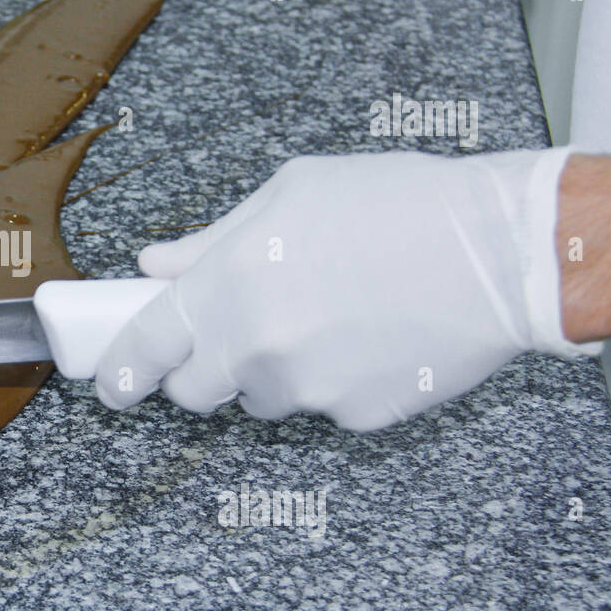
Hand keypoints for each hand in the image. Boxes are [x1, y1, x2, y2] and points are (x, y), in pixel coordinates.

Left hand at [96, 148, 597, 430]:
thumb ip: (211, 241)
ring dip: (274, 371)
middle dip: (203, 369)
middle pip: (194, 391)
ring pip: (262, 398)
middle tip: (238, 333)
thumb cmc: (397, 205)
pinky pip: (323, 407)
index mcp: (228, 285)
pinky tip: (368, 336)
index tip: (109, 384)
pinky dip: (333, 381)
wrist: (500, 252)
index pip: (146, 346)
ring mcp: (307, 388)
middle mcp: (257, 346)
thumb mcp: (290, 194)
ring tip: (328, 316)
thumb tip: (156, 263)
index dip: (119, 371)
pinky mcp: (355, 416)